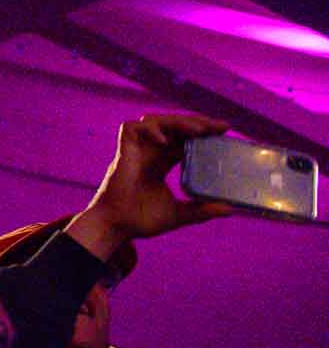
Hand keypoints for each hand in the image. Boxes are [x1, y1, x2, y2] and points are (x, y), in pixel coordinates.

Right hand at [74, 114, 232, 248]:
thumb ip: (202, 210)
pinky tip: (164, 141)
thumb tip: (231, 209)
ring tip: (198, 131)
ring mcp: (134, 150)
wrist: (116, 227)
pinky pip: (132, 128)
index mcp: (160, 163)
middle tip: (219, 127)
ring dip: (178, 122)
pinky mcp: (122, 151)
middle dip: (196, 122)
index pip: (183, 139)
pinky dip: (149, 129)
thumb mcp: (179, 213)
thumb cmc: (141, 220)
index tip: (223, 132)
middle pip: (173, 126)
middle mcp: (148, 152)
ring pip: (155, 121)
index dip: (201, 132)